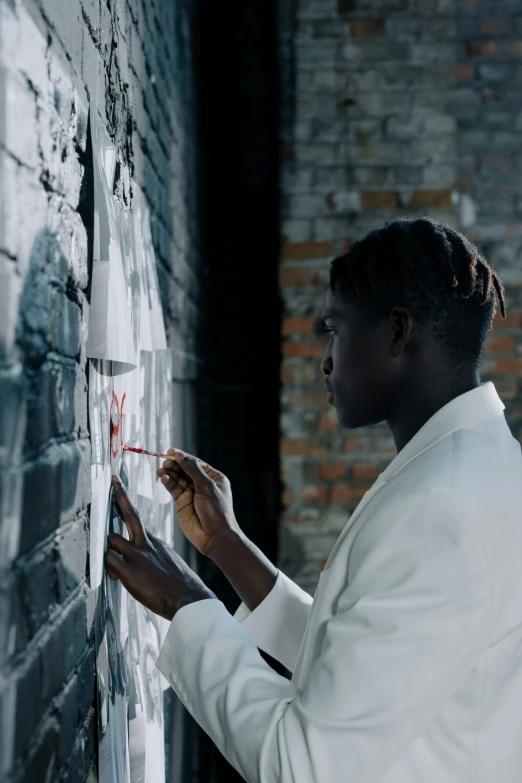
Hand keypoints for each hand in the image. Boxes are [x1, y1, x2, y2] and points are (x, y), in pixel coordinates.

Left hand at [104, 475, 215, 619]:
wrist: (189, 598)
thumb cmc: (180, 585)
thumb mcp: (168, 562)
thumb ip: (152, 554)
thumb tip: (140, 557)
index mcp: (155, 541)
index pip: (137, 517)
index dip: (125, 501)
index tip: (118, 486)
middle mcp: (146, 543)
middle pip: (130, 514)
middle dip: (119, 495)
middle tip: (112, 480)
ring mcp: (138, 556)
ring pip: (113, 539)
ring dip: (110, 550)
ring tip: (117, 567)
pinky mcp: (130, 572)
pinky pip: (109, 560)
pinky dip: (109, 566)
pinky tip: (116, 576)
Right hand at [156, 448, 242, 555]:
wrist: (214, 537)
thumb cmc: (217, 511)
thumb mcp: (207, 487)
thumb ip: (192, 470)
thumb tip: (180, 455)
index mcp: (213, 478)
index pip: (195, 463)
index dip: (183, 457)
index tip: (171, 451)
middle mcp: (202, 484)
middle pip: (185, 469)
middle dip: (175, 464)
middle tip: (165, 461)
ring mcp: (191, 493)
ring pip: (178, 478)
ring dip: (169, 473)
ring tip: (161, 470)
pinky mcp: (182, 502)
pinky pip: (173, 489)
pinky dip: (168, 483)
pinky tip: (163, 478)